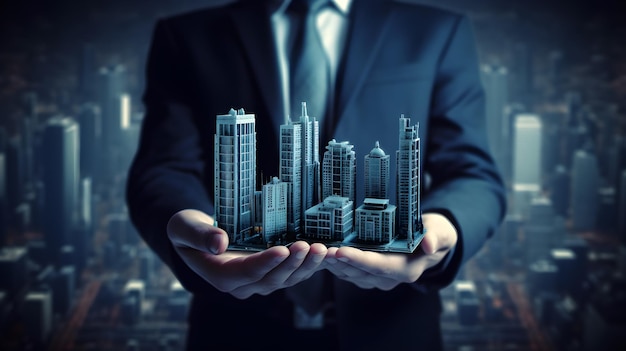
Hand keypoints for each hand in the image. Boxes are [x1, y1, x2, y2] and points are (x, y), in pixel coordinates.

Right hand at [167, 209, 327, 298]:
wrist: (199, 236)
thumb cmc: (189, 230)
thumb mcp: (184, 227)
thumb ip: (199, 235)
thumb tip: (219, 242)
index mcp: (220, 276)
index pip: (246, 272)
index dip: (265, 263)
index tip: (282, 249)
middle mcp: (242, 285)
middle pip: (271, 279)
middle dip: (291, 263)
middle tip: (308, 245)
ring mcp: (258, 281)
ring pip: (286, 279)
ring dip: (306, 266)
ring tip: (321, 248)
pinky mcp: (271, 274)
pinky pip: (293, 273)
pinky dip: (309, 264)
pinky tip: (324, 252)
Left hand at [324, 213, 456, 289]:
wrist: (430, 243)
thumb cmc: (434, 233)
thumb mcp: (440, 231)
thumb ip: (435, 237)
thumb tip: (429, 244)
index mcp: (406, 270)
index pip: (379, 266)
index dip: (359, 260)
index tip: (341, 252)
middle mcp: (389, 278)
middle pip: (359, 272)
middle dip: (338, 261)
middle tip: (321, 248)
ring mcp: (377, 278)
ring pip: (350, 274)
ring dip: (332, 263)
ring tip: (316, 249)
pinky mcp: (368, 274)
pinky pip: (347, 271)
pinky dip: (334, 263)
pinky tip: (321, 252)